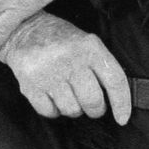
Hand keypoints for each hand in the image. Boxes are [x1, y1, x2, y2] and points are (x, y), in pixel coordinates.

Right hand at [0, 12, 130, 124]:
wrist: (26, 30)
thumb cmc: (64, 40)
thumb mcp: (88, 42)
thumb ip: (102, 66)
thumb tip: (118, 99)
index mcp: (90, 47)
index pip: (114, 80)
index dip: (122, 103)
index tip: (122, 118)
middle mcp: (71, 60)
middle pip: (93, 100)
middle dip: (96, 110)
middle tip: (93, 106)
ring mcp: (49, 74)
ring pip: (72, 110)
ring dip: (74, 110)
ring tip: (71, 96)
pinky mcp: (30, 86)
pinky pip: (50, 112)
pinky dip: (55, 111)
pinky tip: (54, 98)